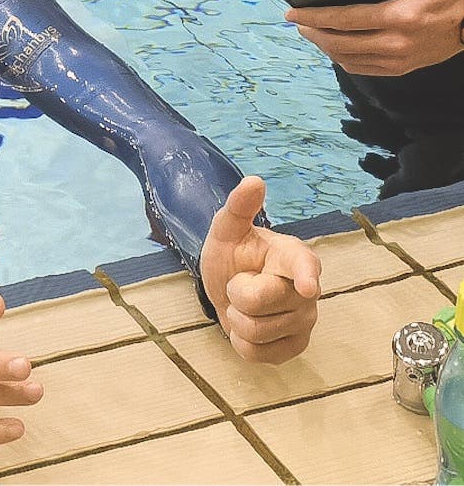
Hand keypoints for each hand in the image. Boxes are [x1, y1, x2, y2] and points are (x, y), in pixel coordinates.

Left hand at [199, 176, 320, 364]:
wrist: (228, 285)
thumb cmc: (234, 253)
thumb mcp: (226, 228)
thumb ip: (239, 206)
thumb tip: (254, 180)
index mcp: (293, 256)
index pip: (304, 266)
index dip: (307, 276)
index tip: (308, 286)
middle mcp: (307, 292)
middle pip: (263, 302)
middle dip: (237, 294)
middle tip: (238, 283)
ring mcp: (304, 322)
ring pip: (259, 332)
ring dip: (238, 319)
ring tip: (242, 305)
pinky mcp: (295, 348)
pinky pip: (259, 354)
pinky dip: (242, 343)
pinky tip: (248, 327)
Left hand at [287, 0, 463, 75]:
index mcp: (401, 16)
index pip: (346, 19)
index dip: (314, 16)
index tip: (292, 12)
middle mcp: (397, 42)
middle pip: (340, 42)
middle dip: (312, 32)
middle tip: (297, 21)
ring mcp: (399, 59)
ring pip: (348, 59)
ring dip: (323, 46)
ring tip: (311, 31)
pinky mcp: (401, 67)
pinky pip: (362, 68)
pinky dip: (341, 58)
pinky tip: (333, 44)